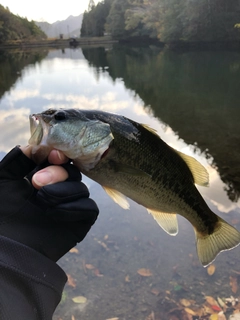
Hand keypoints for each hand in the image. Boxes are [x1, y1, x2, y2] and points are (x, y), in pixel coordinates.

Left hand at [0, 146, 98, 261]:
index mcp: (43, 177)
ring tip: (42, 202)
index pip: (59, 160)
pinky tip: (54, 215)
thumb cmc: (3, 213)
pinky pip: (89, 207)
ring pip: (81, 188)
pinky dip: (73, 208)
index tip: (52, 154)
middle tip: (36, 182)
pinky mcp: (81, 220)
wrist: (8, 246)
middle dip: (56, 173)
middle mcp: (60, 189)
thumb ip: (17, 159)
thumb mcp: (4, 180)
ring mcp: (72, 205)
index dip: (59, 155)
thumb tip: (33, 146)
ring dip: (62, 191)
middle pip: (72, 171)